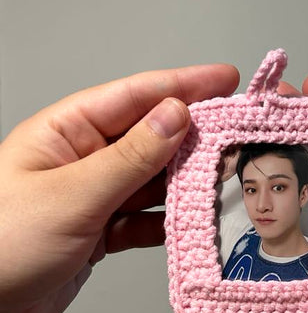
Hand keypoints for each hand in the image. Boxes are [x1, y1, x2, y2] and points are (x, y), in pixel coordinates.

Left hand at [0, 63, 238, 312]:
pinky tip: (189, 224)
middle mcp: (81, 160)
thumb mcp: (72, 196)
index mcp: (65, 132)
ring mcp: (91, 197)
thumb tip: (175, 116)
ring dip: (186, 181)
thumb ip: (130, 158)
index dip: (184, 85)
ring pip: (151, 180)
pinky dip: (167, 223)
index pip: (134, 97)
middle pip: (149, 137)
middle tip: (238, 132)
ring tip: (224, 177)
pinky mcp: (97, 233)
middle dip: (194, 134)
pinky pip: (143, 220)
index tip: (225, 79)